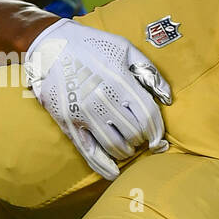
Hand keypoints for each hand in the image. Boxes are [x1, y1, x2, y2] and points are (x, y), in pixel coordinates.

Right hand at [23, 18, 172, 180]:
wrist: (50, 45)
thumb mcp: (127, 49)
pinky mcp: (66, 122)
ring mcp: (82, 113)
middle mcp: (101, 100)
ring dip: (127, 151)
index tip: (160, 139)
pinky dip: (102, 166)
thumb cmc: (93, 45)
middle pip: (133, 132)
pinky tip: (114, 173)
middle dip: (143, 140)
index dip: (157, 131)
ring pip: (113, 145)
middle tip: (144, 140)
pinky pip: (87, 151)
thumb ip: (150, 74)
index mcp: (120, 81)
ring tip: (130, 147)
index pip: (147, 115)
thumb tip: (168, 99)